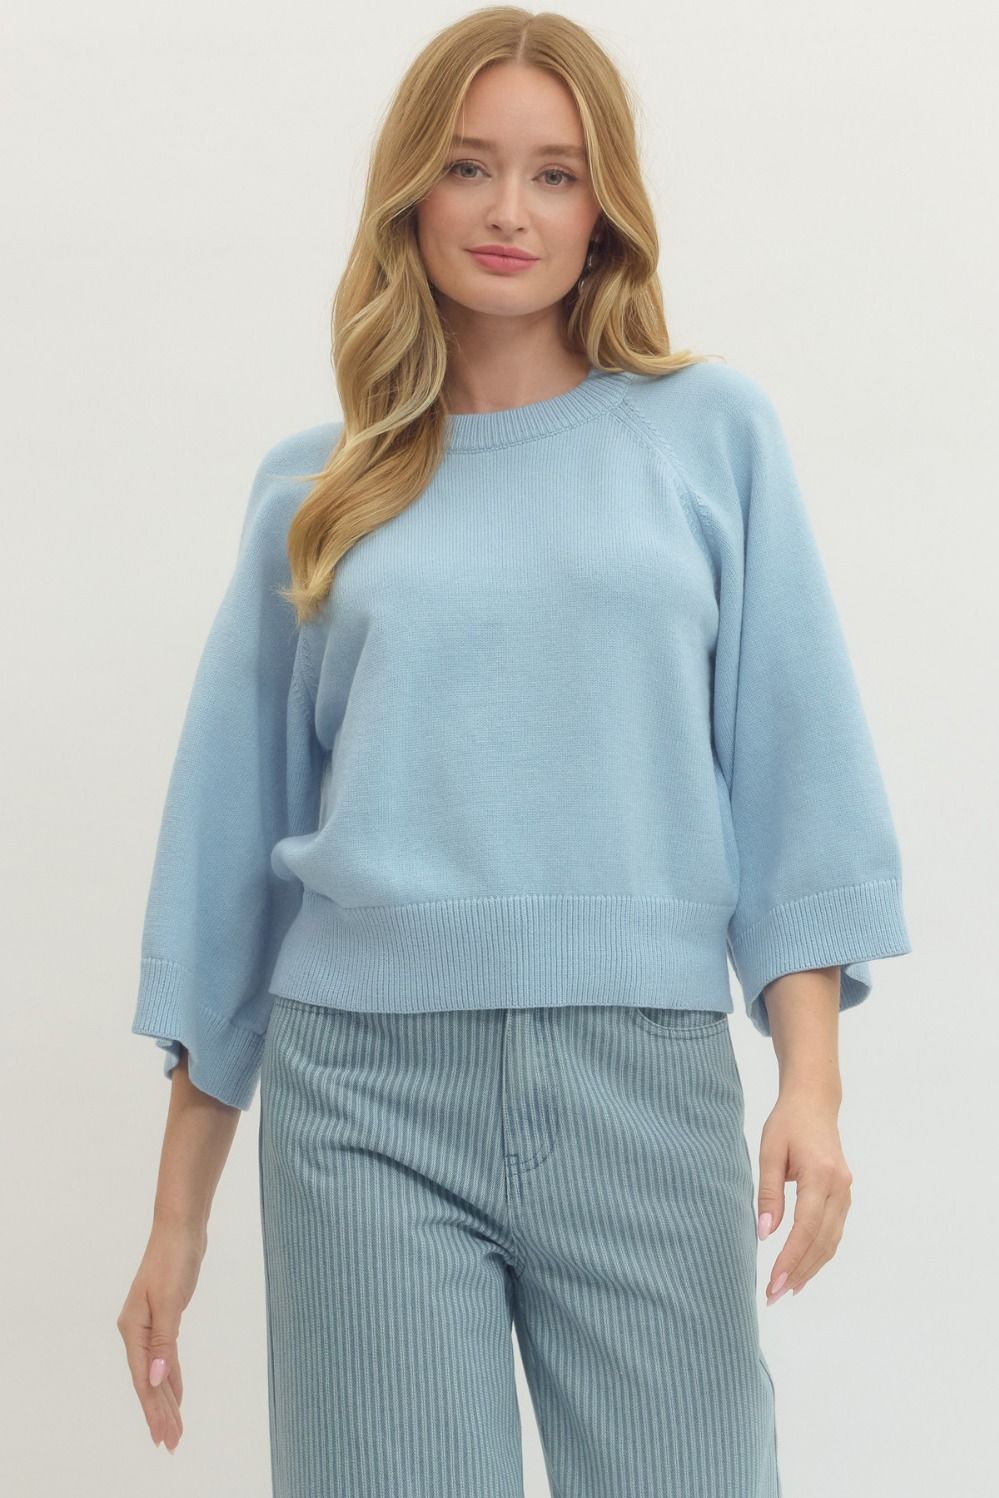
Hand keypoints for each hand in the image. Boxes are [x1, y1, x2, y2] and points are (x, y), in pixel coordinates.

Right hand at [117, 1218, 205, 1450]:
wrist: (181, 1229)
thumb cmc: (173, 1259)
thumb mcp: (169, 1300)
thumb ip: (163, 1341)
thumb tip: (155, 1377)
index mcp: (132, 1329)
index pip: (143, 1379)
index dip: (153, 1410)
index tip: (162, 1437)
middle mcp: (137, 1331)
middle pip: (148, 1381)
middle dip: (160, 1413)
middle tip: (172, 1444)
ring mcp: (150, 1325)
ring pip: (158, 1372)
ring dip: (166, 1400)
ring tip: (175, 1429)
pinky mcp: (165, 1319)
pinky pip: (166, 1357)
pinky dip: (172, 1377)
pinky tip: (177, 1394)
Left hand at [755, 1088, 852, 1303]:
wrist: (814, 1103)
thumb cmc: (787, 1123)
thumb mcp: (769, 1151)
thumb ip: (768, 1192)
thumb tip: (764, 1234)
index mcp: (820, 1174)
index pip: (806, 1227)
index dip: (791, 1258)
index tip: (773, 1282)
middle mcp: (839, 1187)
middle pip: (821, 1241)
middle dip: (798, 1271)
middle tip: (774, 1296)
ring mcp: (846, 1192)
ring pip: (830, 1241)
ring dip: (810, 1268)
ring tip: (786, 1290)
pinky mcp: (843, 1196)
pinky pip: (833, 1232)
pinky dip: (819, 1254)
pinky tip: (803, 1269)